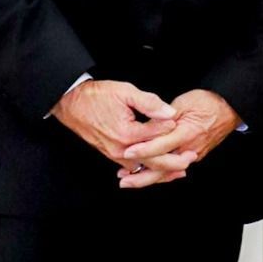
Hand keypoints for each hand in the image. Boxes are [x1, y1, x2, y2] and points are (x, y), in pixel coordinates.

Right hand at [51, 80, 174, 163]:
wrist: (71, 104)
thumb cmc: (96, 97)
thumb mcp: (125, 92)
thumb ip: (149, 103)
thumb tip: (169, 113)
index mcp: (127, 134)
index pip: (157, 137)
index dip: (170, 129)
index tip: (181, 123)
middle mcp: (121, 149)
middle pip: (153, 162)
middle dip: (174, 162)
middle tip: (191, 158)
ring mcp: (115, 154)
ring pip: (143, 168)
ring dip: (162, 169)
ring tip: (179, 169)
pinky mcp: (111, 154)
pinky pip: (133, 167)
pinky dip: (147, 168)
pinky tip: (156, 167)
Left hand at [118, 88, 241, 190]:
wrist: (229, 108)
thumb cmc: (207, 102)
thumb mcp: (184, 102)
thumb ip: (164, 116)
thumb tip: (147, 126)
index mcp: (187, 133)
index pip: (161, 146)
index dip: (143, 150)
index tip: (127, 153)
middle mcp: (190, 148)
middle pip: (163, 168)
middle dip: (142, 177)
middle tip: (123, 180)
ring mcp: (193, 155)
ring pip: (168, 173)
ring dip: (149, 178)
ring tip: (130, 181)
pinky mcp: (194, 156)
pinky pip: (175, 169)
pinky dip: (160, 174)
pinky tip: (148, 175)